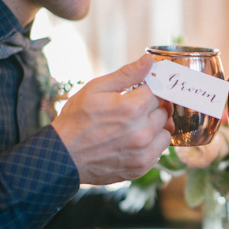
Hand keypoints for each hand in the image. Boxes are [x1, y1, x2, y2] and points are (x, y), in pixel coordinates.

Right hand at [52, 54, 172, 184]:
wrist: (63, 157)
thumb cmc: (76, 120)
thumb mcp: (96, 89)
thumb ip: (127, 74)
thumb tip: (149, 60)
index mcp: (133, 108)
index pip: (160, 92)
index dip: (152, 90)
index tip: (144, 92)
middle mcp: (142, 131)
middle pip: (164, 112)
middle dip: (152, 108)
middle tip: (134, 110)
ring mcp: (143, 152)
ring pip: (166, 132)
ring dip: (155, 127)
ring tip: (135, 126)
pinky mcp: (141, 167)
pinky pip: (159, 150)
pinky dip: (151, 145)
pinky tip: (133, 142)